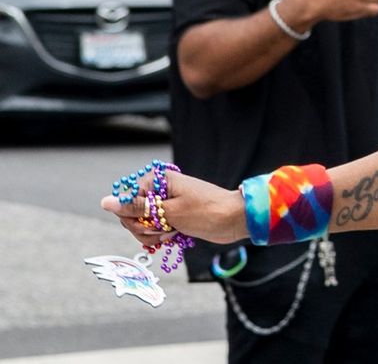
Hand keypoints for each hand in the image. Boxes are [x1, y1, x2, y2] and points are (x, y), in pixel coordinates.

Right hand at [101, 169, 246, 245]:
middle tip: (165, 230)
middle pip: (131, 215)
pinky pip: (154, 230)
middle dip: (143, 228)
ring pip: (141, 225)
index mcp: (156, 180)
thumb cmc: (204, 211)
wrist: (233, 219)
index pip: (125, 200)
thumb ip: (136, 207)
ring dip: (153, 235)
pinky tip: (175, 236)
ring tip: (172, 233)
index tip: (151, 222)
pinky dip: (160, 237)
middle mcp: (158, 189)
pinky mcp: (171, 216)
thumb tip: (105, 201)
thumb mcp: (168, 211)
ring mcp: (164, 203)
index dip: (132, 216)